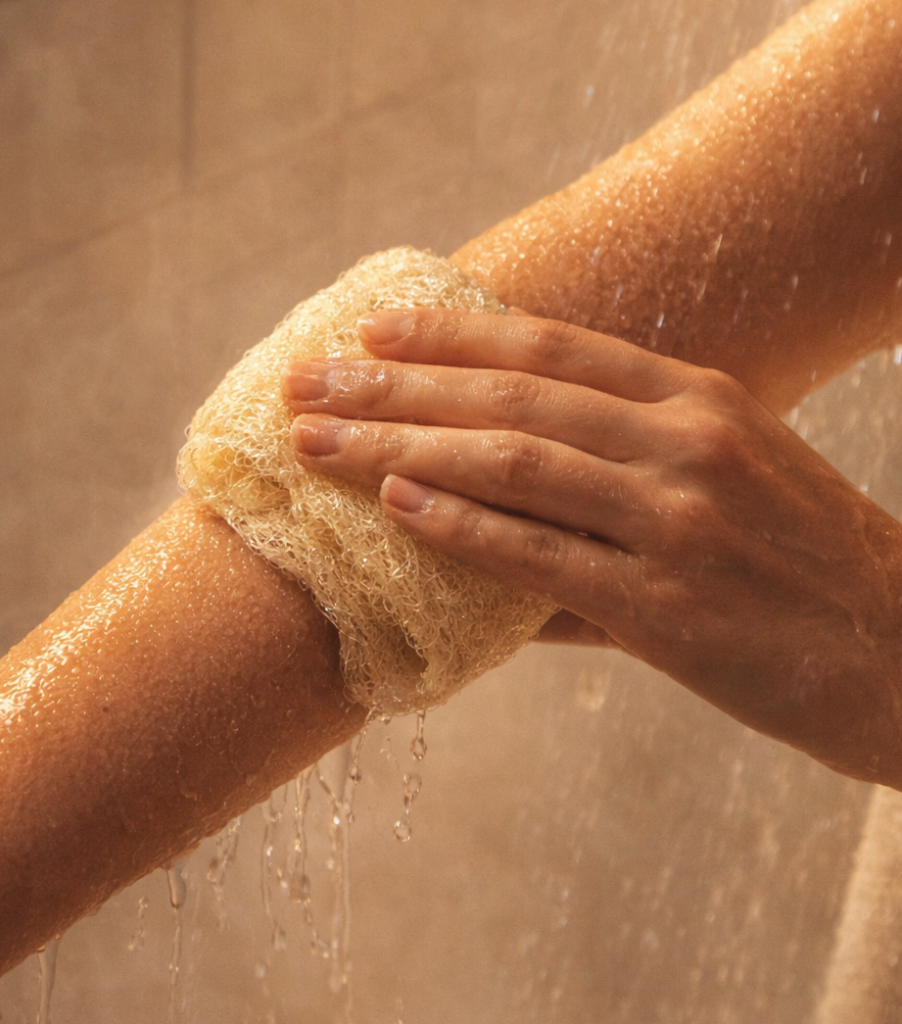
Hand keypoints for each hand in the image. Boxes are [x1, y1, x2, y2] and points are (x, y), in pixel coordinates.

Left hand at [281, 309, 901, 787]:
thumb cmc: (804, 560)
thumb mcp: (732, 475)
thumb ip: (620, 472)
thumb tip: (510, 491)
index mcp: (699, 398)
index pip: (552, 347)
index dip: (453, 333)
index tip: (375, 327)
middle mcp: (685, 442)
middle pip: (511, 397)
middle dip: (397, 385)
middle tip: (309, 381)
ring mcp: (676, 521)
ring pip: (512, 465)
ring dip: (401, 450)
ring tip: (320, 444)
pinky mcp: (667, 608)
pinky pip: (540, 556)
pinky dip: (461, 527)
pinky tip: (396, 508)